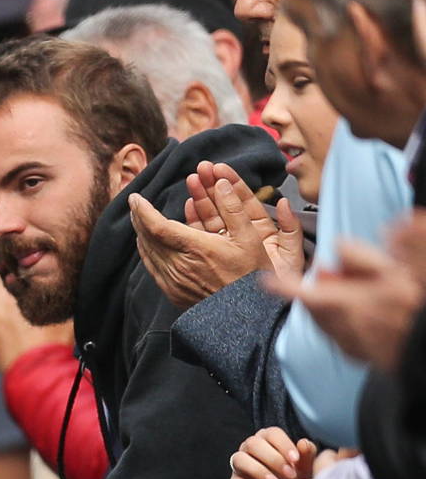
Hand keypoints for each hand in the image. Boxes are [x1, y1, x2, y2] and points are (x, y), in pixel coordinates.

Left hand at [130, 191, 258, 309]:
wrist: (244, 314)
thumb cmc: (252, 275)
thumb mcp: (251, 238)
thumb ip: (234, 208)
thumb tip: (222, 183)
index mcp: (196, 249)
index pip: (158, 226)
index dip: (143, 211)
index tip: (136, 197)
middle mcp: (179, 266)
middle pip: (148, 238)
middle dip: (139, 218)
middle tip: (135, 203)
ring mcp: (173, 280)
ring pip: (148, 252)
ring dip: (141, 233)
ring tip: (139, 218)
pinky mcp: (172, 291)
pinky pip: (152, 266)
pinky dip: (146, 250)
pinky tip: (146, 242)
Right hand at [179, 164, 301, 285]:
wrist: (262, 310)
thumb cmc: (280, 283)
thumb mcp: (291, 253)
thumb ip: (289, 227)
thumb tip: (286, 202)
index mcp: (260, 232)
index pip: (244, 203)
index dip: (234, 184)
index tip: (220, 169)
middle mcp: (241, 237)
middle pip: (223, 207)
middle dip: (212, 185)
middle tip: (201, 168)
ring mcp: (223, 247)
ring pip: (209, 218)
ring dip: (200, 198)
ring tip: (192, 181)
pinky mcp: (209, 257)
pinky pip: (199, 236)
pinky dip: (193, 221)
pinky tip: (187, 206)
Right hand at [229, 428, 313, 478]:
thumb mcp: (305, 468)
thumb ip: (307, 454)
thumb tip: (302, 443)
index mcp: (268, 441)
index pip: (271, 433)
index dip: (283, 444)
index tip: (295, 459)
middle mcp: (250, 449)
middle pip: (253, 443)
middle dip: (273, 458)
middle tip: (290, 474)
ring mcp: (239, 467)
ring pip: (240, 459)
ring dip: (259, 471)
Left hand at [272, 235, 425, 369]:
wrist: (423, 345)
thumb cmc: (413, 305)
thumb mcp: (393, 271)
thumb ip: (361, 256)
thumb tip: (338, 245)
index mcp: (348, 304)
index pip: (303, 293)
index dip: (284, 286)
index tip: (268, 280)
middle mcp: (343, 327)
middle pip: (313, 307)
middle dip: (315, 289)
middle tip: (329, 272)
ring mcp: (349, 343)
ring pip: (323, 321)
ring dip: (327, 304)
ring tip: (354, 290)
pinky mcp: (356, 354)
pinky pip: (337, 334)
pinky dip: (340, 319)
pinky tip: (361, 311)